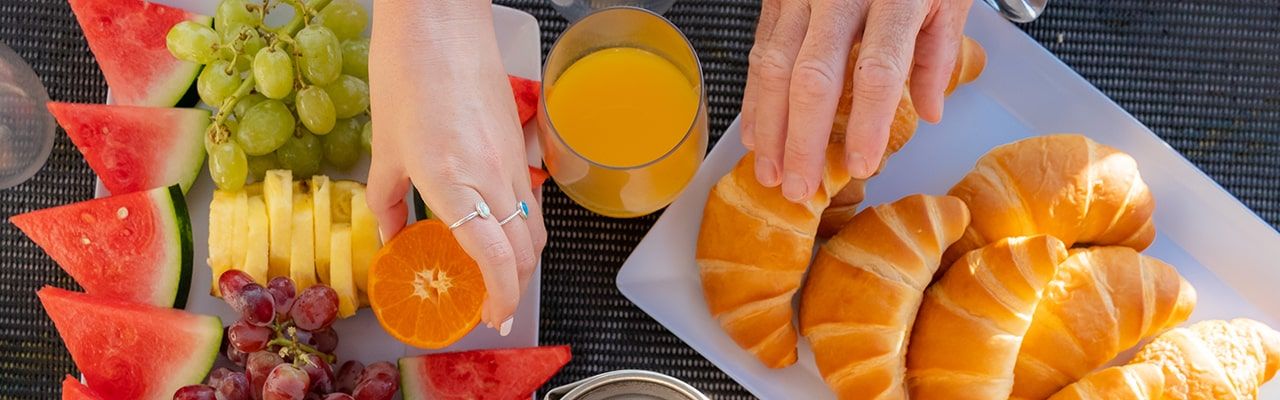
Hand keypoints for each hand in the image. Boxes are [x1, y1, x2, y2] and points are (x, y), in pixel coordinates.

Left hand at [366, 0, 545, 332]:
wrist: (440, 20)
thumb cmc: (406, 71)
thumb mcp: (384, 146)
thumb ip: (387, 201)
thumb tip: (391, 238)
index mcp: (453, 182)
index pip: (495, 258)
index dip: (500, 297)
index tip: (490, 316)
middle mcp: (492, 176)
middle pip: (526, 251)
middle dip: (515, 287)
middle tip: (493, 305)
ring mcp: (512, 159)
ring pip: (535, 227)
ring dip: (523, 260)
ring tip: (498, 274)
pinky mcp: (520, 144)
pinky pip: (530, 199)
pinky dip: (523, 225)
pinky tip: (499, 227)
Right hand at [740, 0, 972, 201]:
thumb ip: (938, 52)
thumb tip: (927, 111)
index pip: (877, 70)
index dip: (864, 124)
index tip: (859, 165)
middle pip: (812, 77)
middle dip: (801, 140)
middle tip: (799, 187)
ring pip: (773, 65)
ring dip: (768, 126)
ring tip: (770, 172)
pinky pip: (759, 48)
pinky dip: (755, 96)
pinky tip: (756, 132)